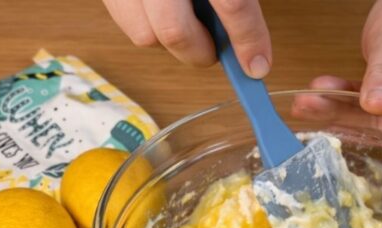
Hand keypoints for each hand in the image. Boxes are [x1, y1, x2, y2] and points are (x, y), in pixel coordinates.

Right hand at [102, 0, 272, 78]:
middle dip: (199, 52)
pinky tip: (163, 12)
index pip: (231, 4)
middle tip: (214, 49)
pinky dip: (147, 26)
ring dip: (171, 41)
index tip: (257, 67)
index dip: (248, 39)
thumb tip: (250, 47)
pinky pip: (125, 20)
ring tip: (187, 23)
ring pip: (144, 34)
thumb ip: (235, 1)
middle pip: (174, 31)